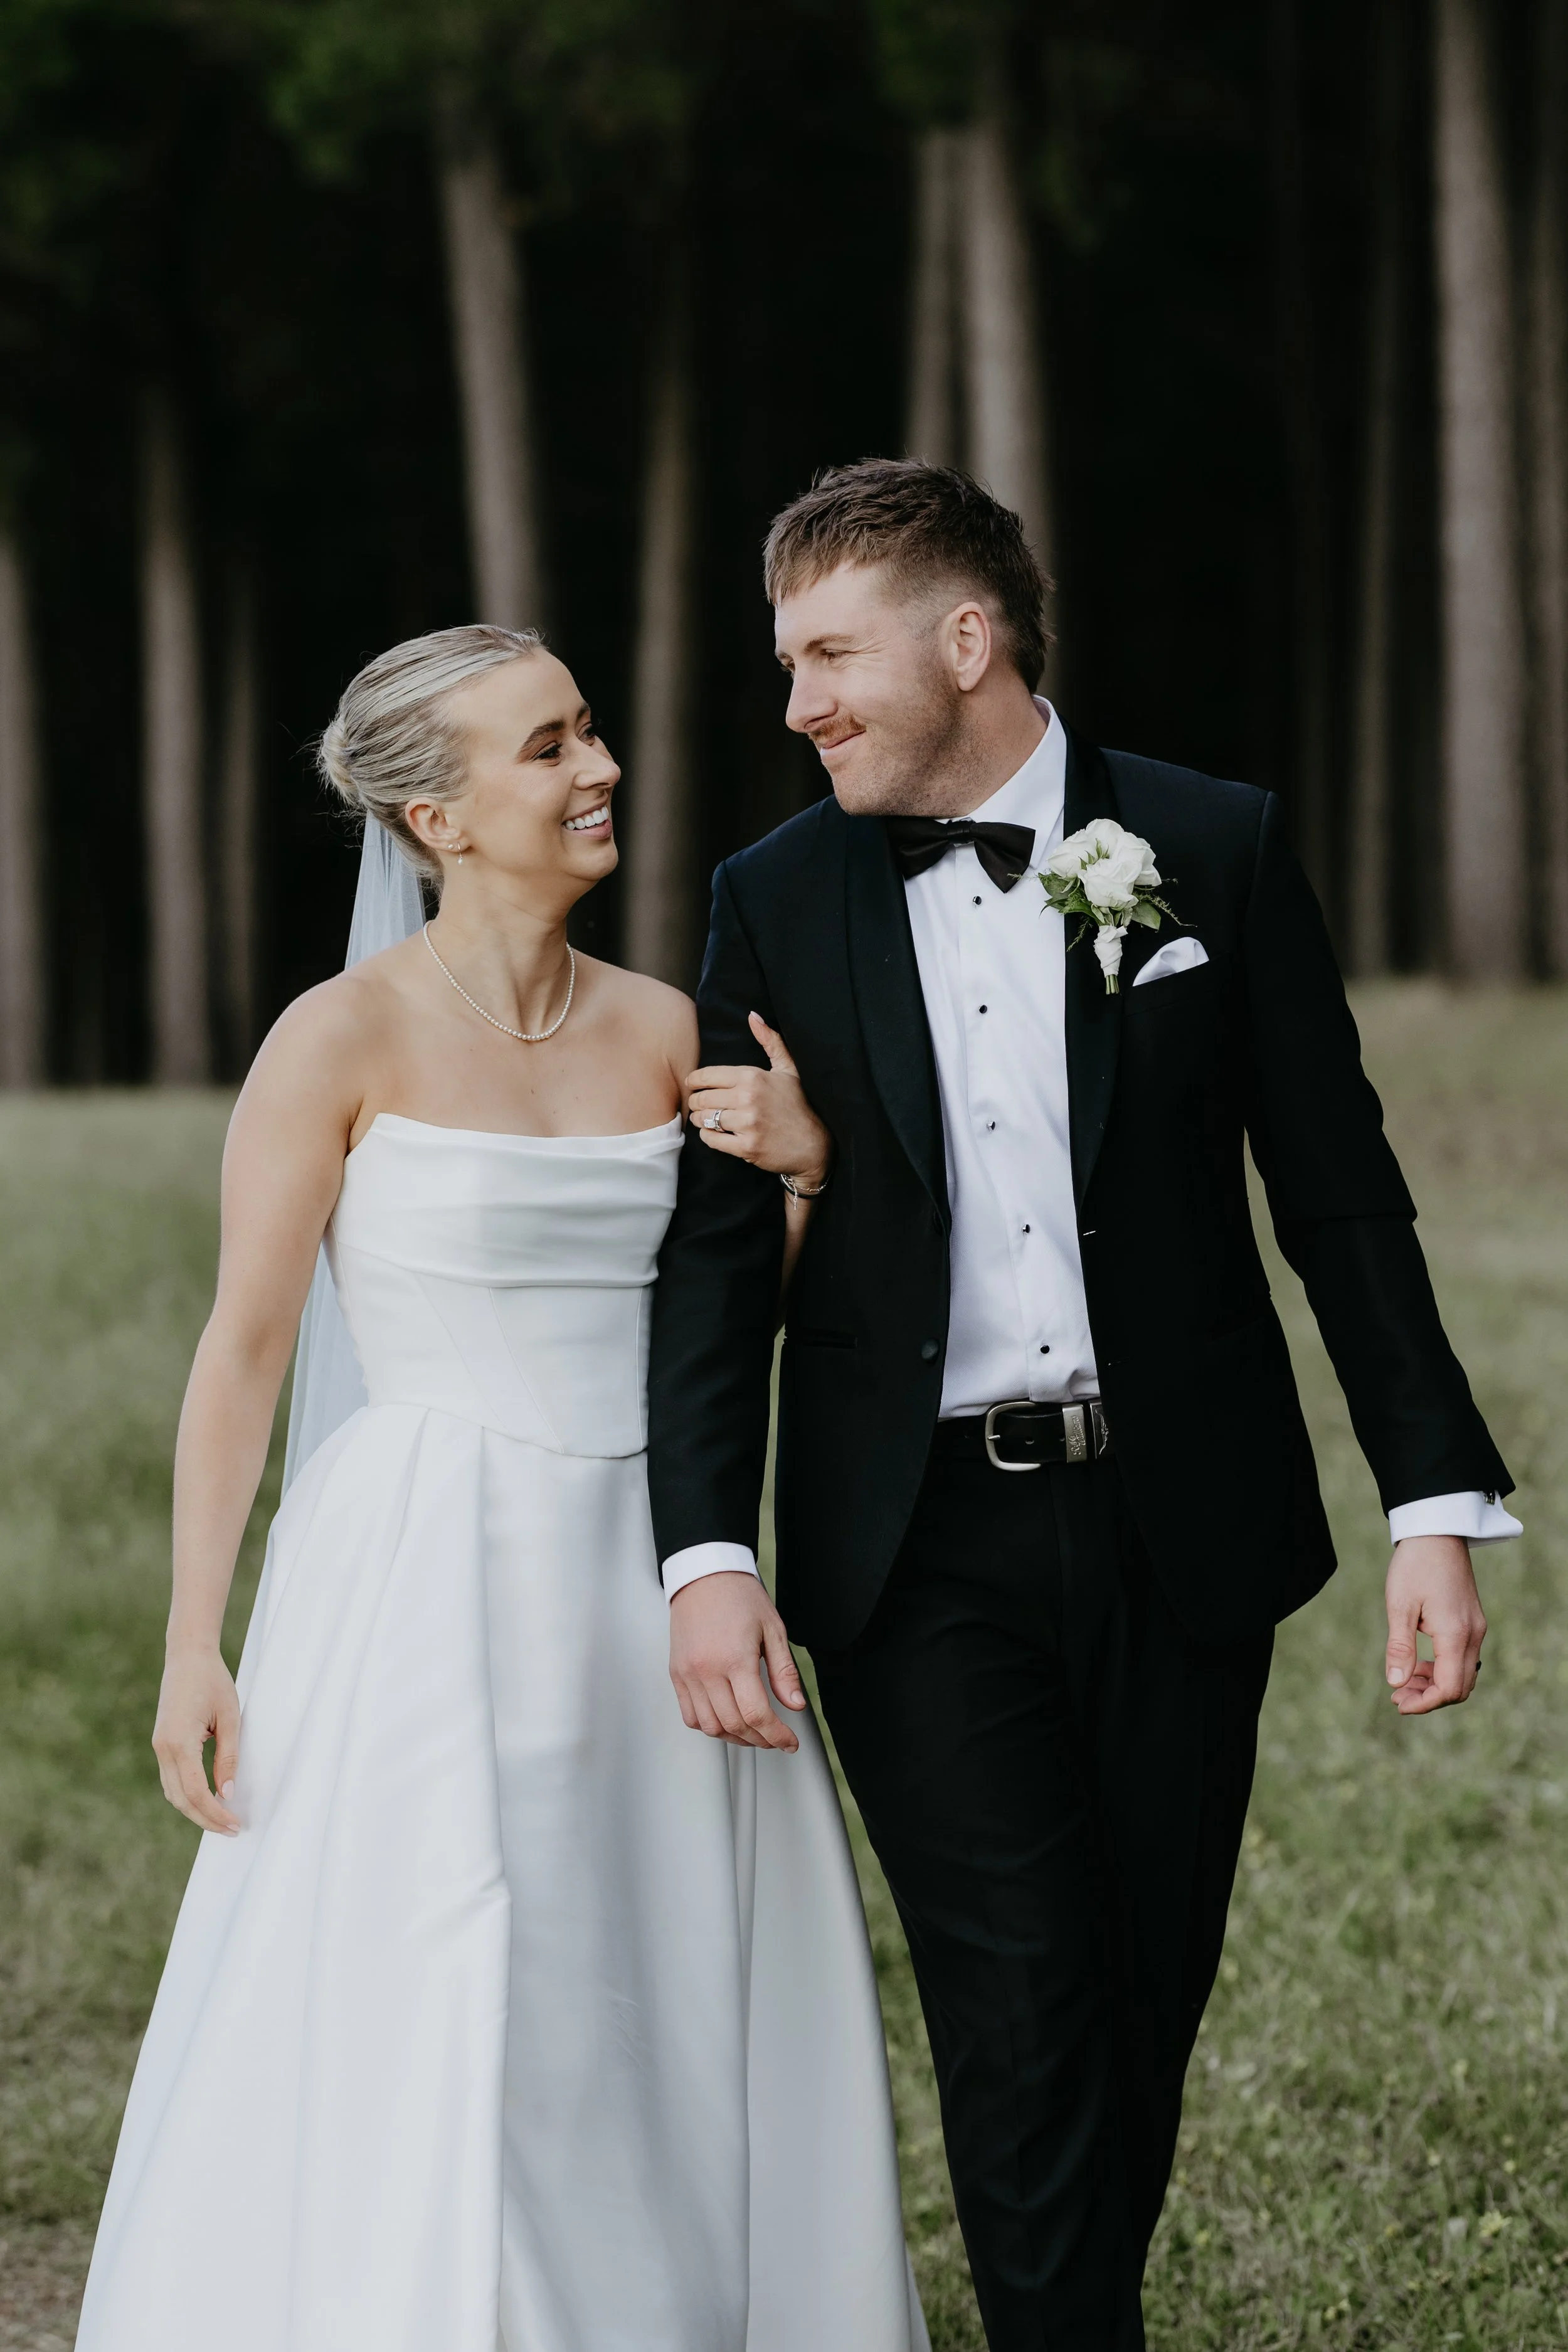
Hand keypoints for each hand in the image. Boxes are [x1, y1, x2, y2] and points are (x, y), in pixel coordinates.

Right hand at [153, 1644, 241, 1832]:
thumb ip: (228, 1757)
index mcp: (179, 1741)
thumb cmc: (213, 1681)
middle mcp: (163, 1748)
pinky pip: (171, 1779)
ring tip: (222, 1819)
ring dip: (195, 1810)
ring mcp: (159, 1746)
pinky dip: (187, 1795)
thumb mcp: (230, 1717)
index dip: (215, 1813)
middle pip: (181, 1799)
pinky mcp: (161, 1743)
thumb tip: (227, 1793)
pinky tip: (207, 1799)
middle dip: (205, 1819)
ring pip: (172, 1792)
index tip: (235, 1825)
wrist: (188, 1655)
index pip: (196, 1792)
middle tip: (232, 1829)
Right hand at [669, 1571, 807, 1752]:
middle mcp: (707, 1669)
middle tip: (775, 1738)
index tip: (788, 1741)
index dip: (777, 1735)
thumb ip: (784, 1671)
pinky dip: (709, 1726)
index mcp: (735, 1658)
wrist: (704, 1575)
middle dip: (760, 1740)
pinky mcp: (677, 1674)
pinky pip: (690, 1715)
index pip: (756, 1714)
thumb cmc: (738, 1596)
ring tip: (752, 1732)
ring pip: (710, 1726)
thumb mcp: (773, 1629)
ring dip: (735, 1737)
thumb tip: (795, 1705)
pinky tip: (726, 1720)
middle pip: (734, 1725)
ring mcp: (688, 1673)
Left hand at [686, 1014, 831, 1189]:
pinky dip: (708, 1136)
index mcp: (753, 1077)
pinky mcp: (746, 1147)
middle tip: (698, 1104)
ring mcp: (747, 1124)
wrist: (814, 1144)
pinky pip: (711, 1140)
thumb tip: (753, 1016)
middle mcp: (748, 1099)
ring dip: (699, 1119)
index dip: (695, 1080)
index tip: (693, 1084)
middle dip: (695, 1101)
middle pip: (702, 1098)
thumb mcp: (788, 1069)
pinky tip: (714, 1133)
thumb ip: (770, 1041)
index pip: (707, 1075)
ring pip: (704, 1119)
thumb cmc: (799, 1104)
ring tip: (704, 1118)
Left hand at [1385, 1534, 1485, 1713]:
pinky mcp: (1472, 1621)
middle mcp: (1473, 1635)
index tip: (1398, 1703)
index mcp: (1456, 1634)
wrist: (1436, 1532)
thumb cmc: (1414, 1565)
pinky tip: (1418, 1664)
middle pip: (1460, 1687)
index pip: (1449, 1688)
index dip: (1424, 1703)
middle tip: (1397, 1697)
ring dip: (1435, 1684)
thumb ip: (1400, 1647)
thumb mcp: (1400, 1606)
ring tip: (1403, 1683)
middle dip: (1429, 1699)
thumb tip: (1396, 1683)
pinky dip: (1442, 1668)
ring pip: (1463, 1674)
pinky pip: (1463, 1658)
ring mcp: (1476, 1628)